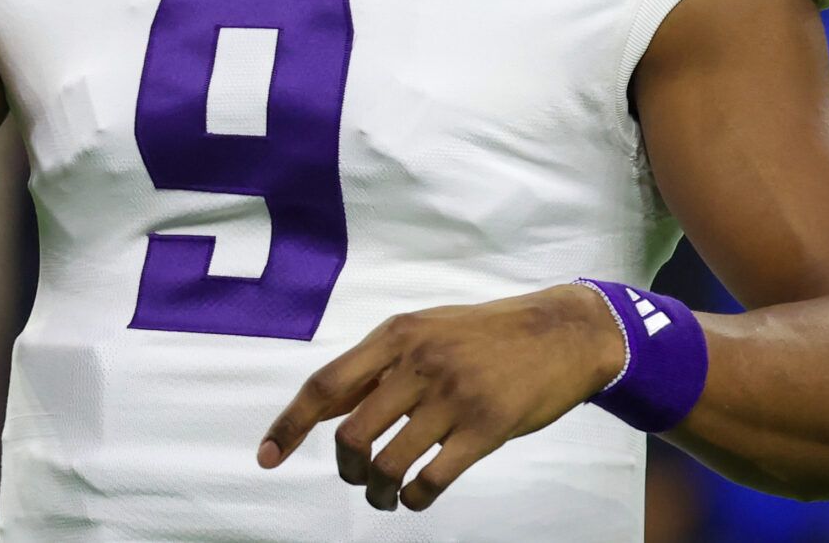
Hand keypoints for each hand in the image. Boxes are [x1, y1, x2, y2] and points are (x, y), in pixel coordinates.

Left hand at [259, 284, 624, 511]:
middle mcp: (418, 362)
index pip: (326, 385)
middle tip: (357, 476)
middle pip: (352, 434)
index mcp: (397, 335)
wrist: (561, 332)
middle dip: (346, 468)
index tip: (267, 456)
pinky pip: (431, 479)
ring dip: (378, 492)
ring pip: (388, 462)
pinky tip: (416, 497)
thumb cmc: (486, 334)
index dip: (289, 424)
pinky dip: (414, 499)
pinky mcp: (485, 428)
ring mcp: (453, 396)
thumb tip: (323, 406)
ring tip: (385, 497)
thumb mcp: (426, 330)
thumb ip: (377, 365)